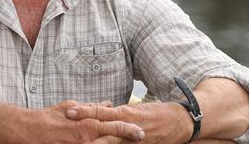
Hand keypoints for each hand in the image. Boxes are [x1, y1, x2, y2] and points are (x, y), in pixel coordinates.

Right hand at [17, 100, 144, 143]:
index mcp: (87, 124)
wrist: (27, 130)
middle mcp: (86, 138)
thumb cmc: (47, 118)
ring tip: (126, 143)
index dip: (129, 129)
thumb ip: (90, 107)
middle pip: (113, 140)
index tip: (141, 132)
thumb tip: (107, 103)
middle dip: (127, 139)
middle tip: (141, 138)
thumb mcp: (70, 107)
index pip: (114, 125)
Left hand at [65, 102, 190, 143]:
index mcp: (125, 113)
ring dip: (96, 143)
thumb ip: (117, 112)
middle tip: (68, 130)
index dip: (84, 111)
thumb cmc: (156, 112)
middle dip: (85, 130)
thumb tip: (101, 110)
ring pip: (110, 142)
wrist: (179, 122)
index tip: (69, 112)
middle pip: (102, 128)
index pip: (100, 112)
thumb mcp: (134, 108)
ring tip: (82, 143)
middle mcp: (127, 125)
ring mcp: (133, 139)